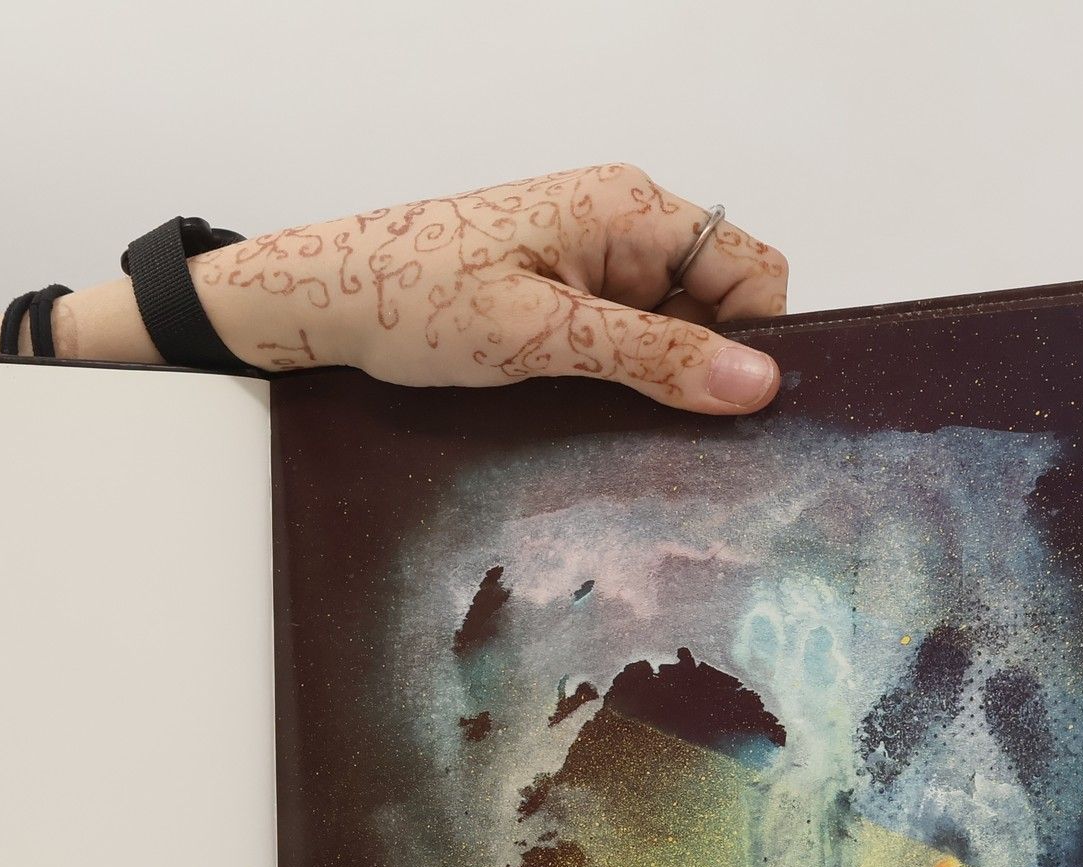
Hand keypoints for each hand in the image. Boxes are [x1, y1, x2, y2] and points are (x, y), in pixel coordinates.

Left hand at [196, 165, 787, 410]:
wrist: (327, 300)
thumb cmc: (416, 300)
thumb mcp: (540, 337)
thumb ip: (650, 357)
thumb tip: (756, 383)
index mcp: (630, 209)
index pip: (751, 269)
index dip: (755, 342)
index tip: (732, 415)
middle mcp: (622, 224)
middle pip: (715, 302)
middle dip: (705, 370)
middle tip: (671, 442)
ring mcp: (591, 261)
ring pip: (670, 329)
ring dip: (656, 383)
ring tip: (616, 432)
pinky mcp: (560, 295)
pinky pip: (622, 339)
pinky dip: (618, 380)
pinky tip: (586, 416)